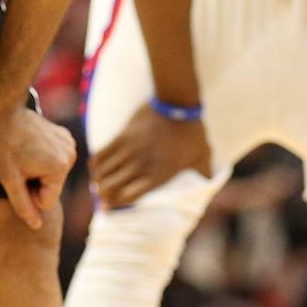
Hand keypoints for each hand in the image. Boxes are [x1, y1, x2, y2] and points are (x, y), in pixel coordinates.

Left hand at [0, 104, 77, 228]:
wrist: (6, 110)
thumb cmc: (3, 144)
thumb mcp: (8, 178)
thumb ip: (23, 205)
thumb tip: (36, 226)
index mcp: (59, 168)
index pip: (46, 202)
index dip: (29, 194)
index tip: (18, 176)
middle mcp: (71, 156)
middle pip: (52, 188)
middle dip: (35, 182)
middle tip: (19, 164)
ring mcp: (70, 145)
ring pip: (54, 175)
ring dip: (39, 170)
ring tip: (25, 153)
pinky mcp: (66, 137)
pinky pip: (56, 160)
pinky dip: (44, 157)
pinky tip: (32, 145)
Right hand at [91, 103, 212, 208]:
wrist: (177, 101)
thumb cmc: (192, 130)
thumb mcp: (203, 154)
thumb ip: (205, 171)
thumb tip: (211, 181)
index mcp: (159, 175)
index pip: (128, 198)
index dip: (119, 204)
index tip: (116, 206)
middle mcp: (141, 166)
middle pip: (110, 188)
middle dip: (104, 196)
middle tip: (104, 197)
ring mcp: (129, 151)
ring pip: (102, 173)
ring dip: (98, 181)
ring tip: (100, 184)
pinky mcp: (121, 137)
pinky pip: (99, 155)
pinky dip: (95, 165)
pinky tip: (97, 168)